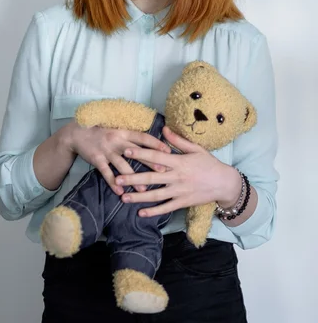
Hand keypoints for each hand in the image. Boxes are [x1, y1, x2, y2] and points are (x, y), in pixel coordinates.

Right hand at [66, 120, 170, 195]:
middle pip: (137, 153)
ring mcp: (106, 151)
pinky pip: (106, 173)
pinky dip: (113, 183)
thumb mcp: (116, 130)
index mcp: (123, 132)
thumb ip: (130, 136)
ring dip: (134, 178)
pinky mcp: (97, 159)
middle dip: (151, 163)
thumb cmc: (100, 131)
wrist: (77, 133)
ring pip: (123, 166)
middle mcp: (116, 141)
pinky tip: (120, 192)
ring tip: (144, 190)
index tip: (169, 151)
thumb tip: (149, 143)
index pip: (143, 137)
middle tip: (163, 172)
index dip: (156, 144)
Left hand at [115, 127, 240, 216]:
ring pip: (155, 195)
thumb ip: (178, 140)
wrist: (225, 183)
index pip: (156, 156)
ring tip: (123, 197)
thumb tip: (163, 129)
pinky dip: (153, 211)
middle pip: (151, 177)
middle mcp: (177, 177)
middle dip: (133, 178)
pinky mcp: (182, 202)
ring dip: (139, 197)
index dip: (140, 153)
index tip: (126, 151)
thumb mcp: (196, 149)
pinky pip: (165, 208)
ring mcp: (179, 191)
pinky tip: (140, 212)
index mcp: (179, 161)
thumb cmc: (209, 164)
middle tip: (116, 179)